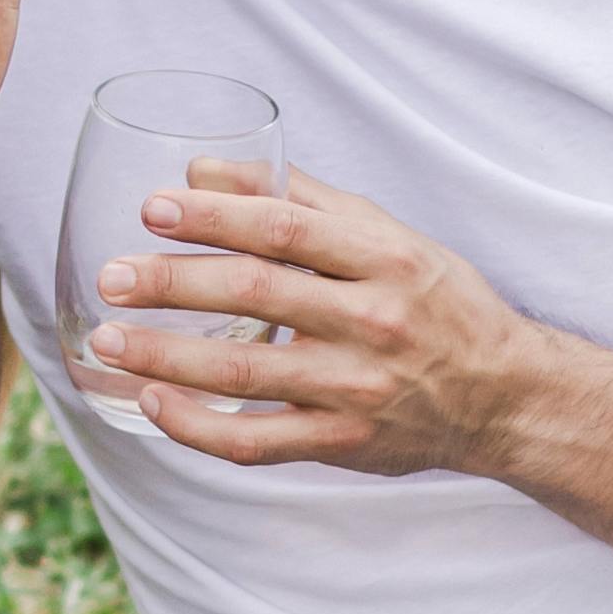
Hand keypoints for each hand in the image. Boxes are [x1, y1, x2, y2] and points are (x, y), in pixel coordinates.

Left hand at [91, 168, 544, 473]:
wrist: (505, 396)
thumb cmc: (435, 303)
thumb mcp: (386, 235)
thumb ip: (299, 200)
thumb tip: (201, 169)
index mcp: (384, 258)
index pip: (287, 228)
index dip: (216, 215)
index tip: (154, 207)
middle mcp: (373, 321)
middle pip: (258, 295)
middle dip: (175, 283)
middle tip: (113, 276)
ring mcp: (357, 388)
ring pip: (246, 373)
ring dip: (166, 357)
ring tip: (107, 340)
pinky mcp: (345, 444)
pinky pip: (257, 443)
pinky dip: (198, 427)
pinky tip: (153, 403)